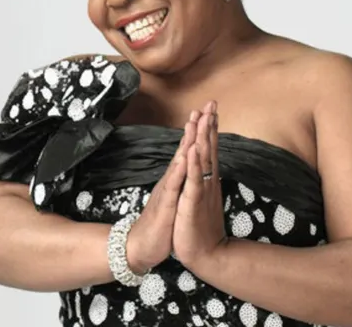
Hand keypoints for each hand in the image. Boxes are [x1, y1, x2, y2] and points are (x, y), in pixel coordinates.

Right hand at [126, 120, 195, 273]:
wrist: (141, 246)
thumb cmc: (161, 223)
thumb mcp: (175, 200)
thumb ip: (181, 183)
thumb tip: (188, 169)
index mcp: (177, 179)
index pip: (189, 150)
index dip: (199, 131)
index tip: (209, 112)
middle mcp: (171, 179)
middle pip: (185, 148)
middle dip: (195, 127)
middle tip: (205, 105)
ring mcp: (167, 189)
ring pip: (179, 161)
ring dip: (187, 141)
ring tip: (194, 122)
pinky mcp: (165, 204)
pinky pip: (173, 184)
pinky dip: (180, 169)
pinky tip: (185, 156)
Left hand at [173, 101, 227, 271]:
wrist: (204, 253)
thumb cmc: (199, 225)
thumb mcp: (200, 198)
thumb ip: (204, 180)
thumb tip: (209, 166)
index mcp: (206, 179)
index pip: (208, 149)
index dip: (209, 128)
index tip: (211, 108)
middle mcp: (207, 181)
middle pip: (208, 147)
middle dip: (209, 124)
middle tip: (211, 102)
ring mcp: (201, 190)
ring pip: (203, 159)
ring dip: (202, 137)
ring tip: (203, 116)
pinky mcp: (194, 202)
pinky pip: (194, 179)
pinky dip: (194, 163)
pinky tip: (193, 148)